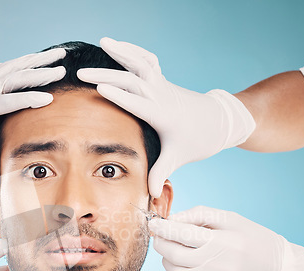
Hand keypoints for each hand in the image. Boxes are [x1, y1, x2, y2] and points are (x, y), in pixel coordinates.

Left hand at [0, 48, 65, 181]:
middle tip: (63, 70)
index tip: (52, 99)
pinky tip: (35, 59)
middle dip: (42, 73)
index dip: (32, 99)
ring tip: (58, 54)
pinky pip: (9, 65)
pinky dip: (25, 60)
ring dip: (38, 60)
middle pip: (19, 76)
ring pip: (16, 65)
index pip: (13, 99)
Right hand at [77, 37, 255, 197]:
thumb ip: (161, 173)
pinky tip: (118, 46)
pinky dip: (133, 51)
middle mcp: (161, 95)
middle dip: (106, 74)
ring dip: (122, 52)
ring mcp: (163, 84)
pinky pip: (147, 60)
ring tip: (103, 41)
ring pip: (141, 62)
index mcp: (162, 114)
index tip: (99, 88)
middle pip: (133, 79)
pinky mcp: (163, 80)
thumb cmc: (198, 140)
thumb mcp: (178, 157)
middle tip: (82, 73)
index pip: (138, 101)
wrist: (221, 122)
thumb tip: (151, 196)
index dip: (119, 95)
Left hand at [149, 205, 303, 270]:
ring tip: (175, 252)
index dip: (161, 228)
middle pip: (172, 253)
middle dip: (160, 242)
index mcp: (219, 241)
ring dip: (167, 260)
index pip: (180, 233)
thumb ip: (198, 215)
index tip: (152, 223)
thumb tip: (171, 220)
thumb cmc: (251, 238)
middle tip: (160, 236)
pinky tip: (184, 269)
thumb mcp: (229, 219)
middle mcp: (214, 264)